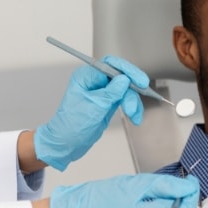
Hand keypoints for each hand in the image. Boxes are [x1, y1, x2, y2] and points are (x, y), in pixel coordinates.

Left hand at [34, 55, 148, 170]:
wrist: (66, 143)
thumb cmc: (71, 125)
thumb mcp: (94, 107)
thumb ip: (111, 92)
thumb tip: (125, 79)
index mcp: (86, 76)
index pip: (111, 65)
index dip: (128, 71)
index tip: (140, 81)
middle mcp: (95, 81)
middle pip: (122, 76)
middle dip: (131, 91)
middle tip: (138, 101)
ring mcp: (103, 91)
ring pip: (126, 89)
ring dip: (133, 102)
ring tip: (134, 115)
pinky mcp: (109, 102)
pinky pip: (126, 99)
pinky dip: (132, 108)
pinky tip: (135, 117)